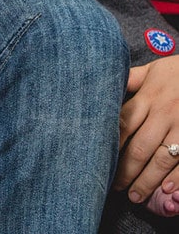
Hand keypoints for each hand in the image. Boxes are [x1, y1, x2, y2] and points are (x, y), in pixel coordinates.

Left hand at [115, 56, 178, 205]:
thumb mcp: (153, 71)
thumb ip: (129, 80)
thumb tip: (100, 82)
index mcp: (148, 98)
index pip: (123, 124)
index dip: (109, 144)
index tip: (97, 160)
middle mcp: (164, 113)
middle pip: (140, 146)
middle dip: (125, 170)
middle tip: (114, 187)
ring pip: (162, 158)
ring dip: (148, 180)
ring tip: (135, 196)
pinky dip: (178, 177)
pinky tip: (166, 190)